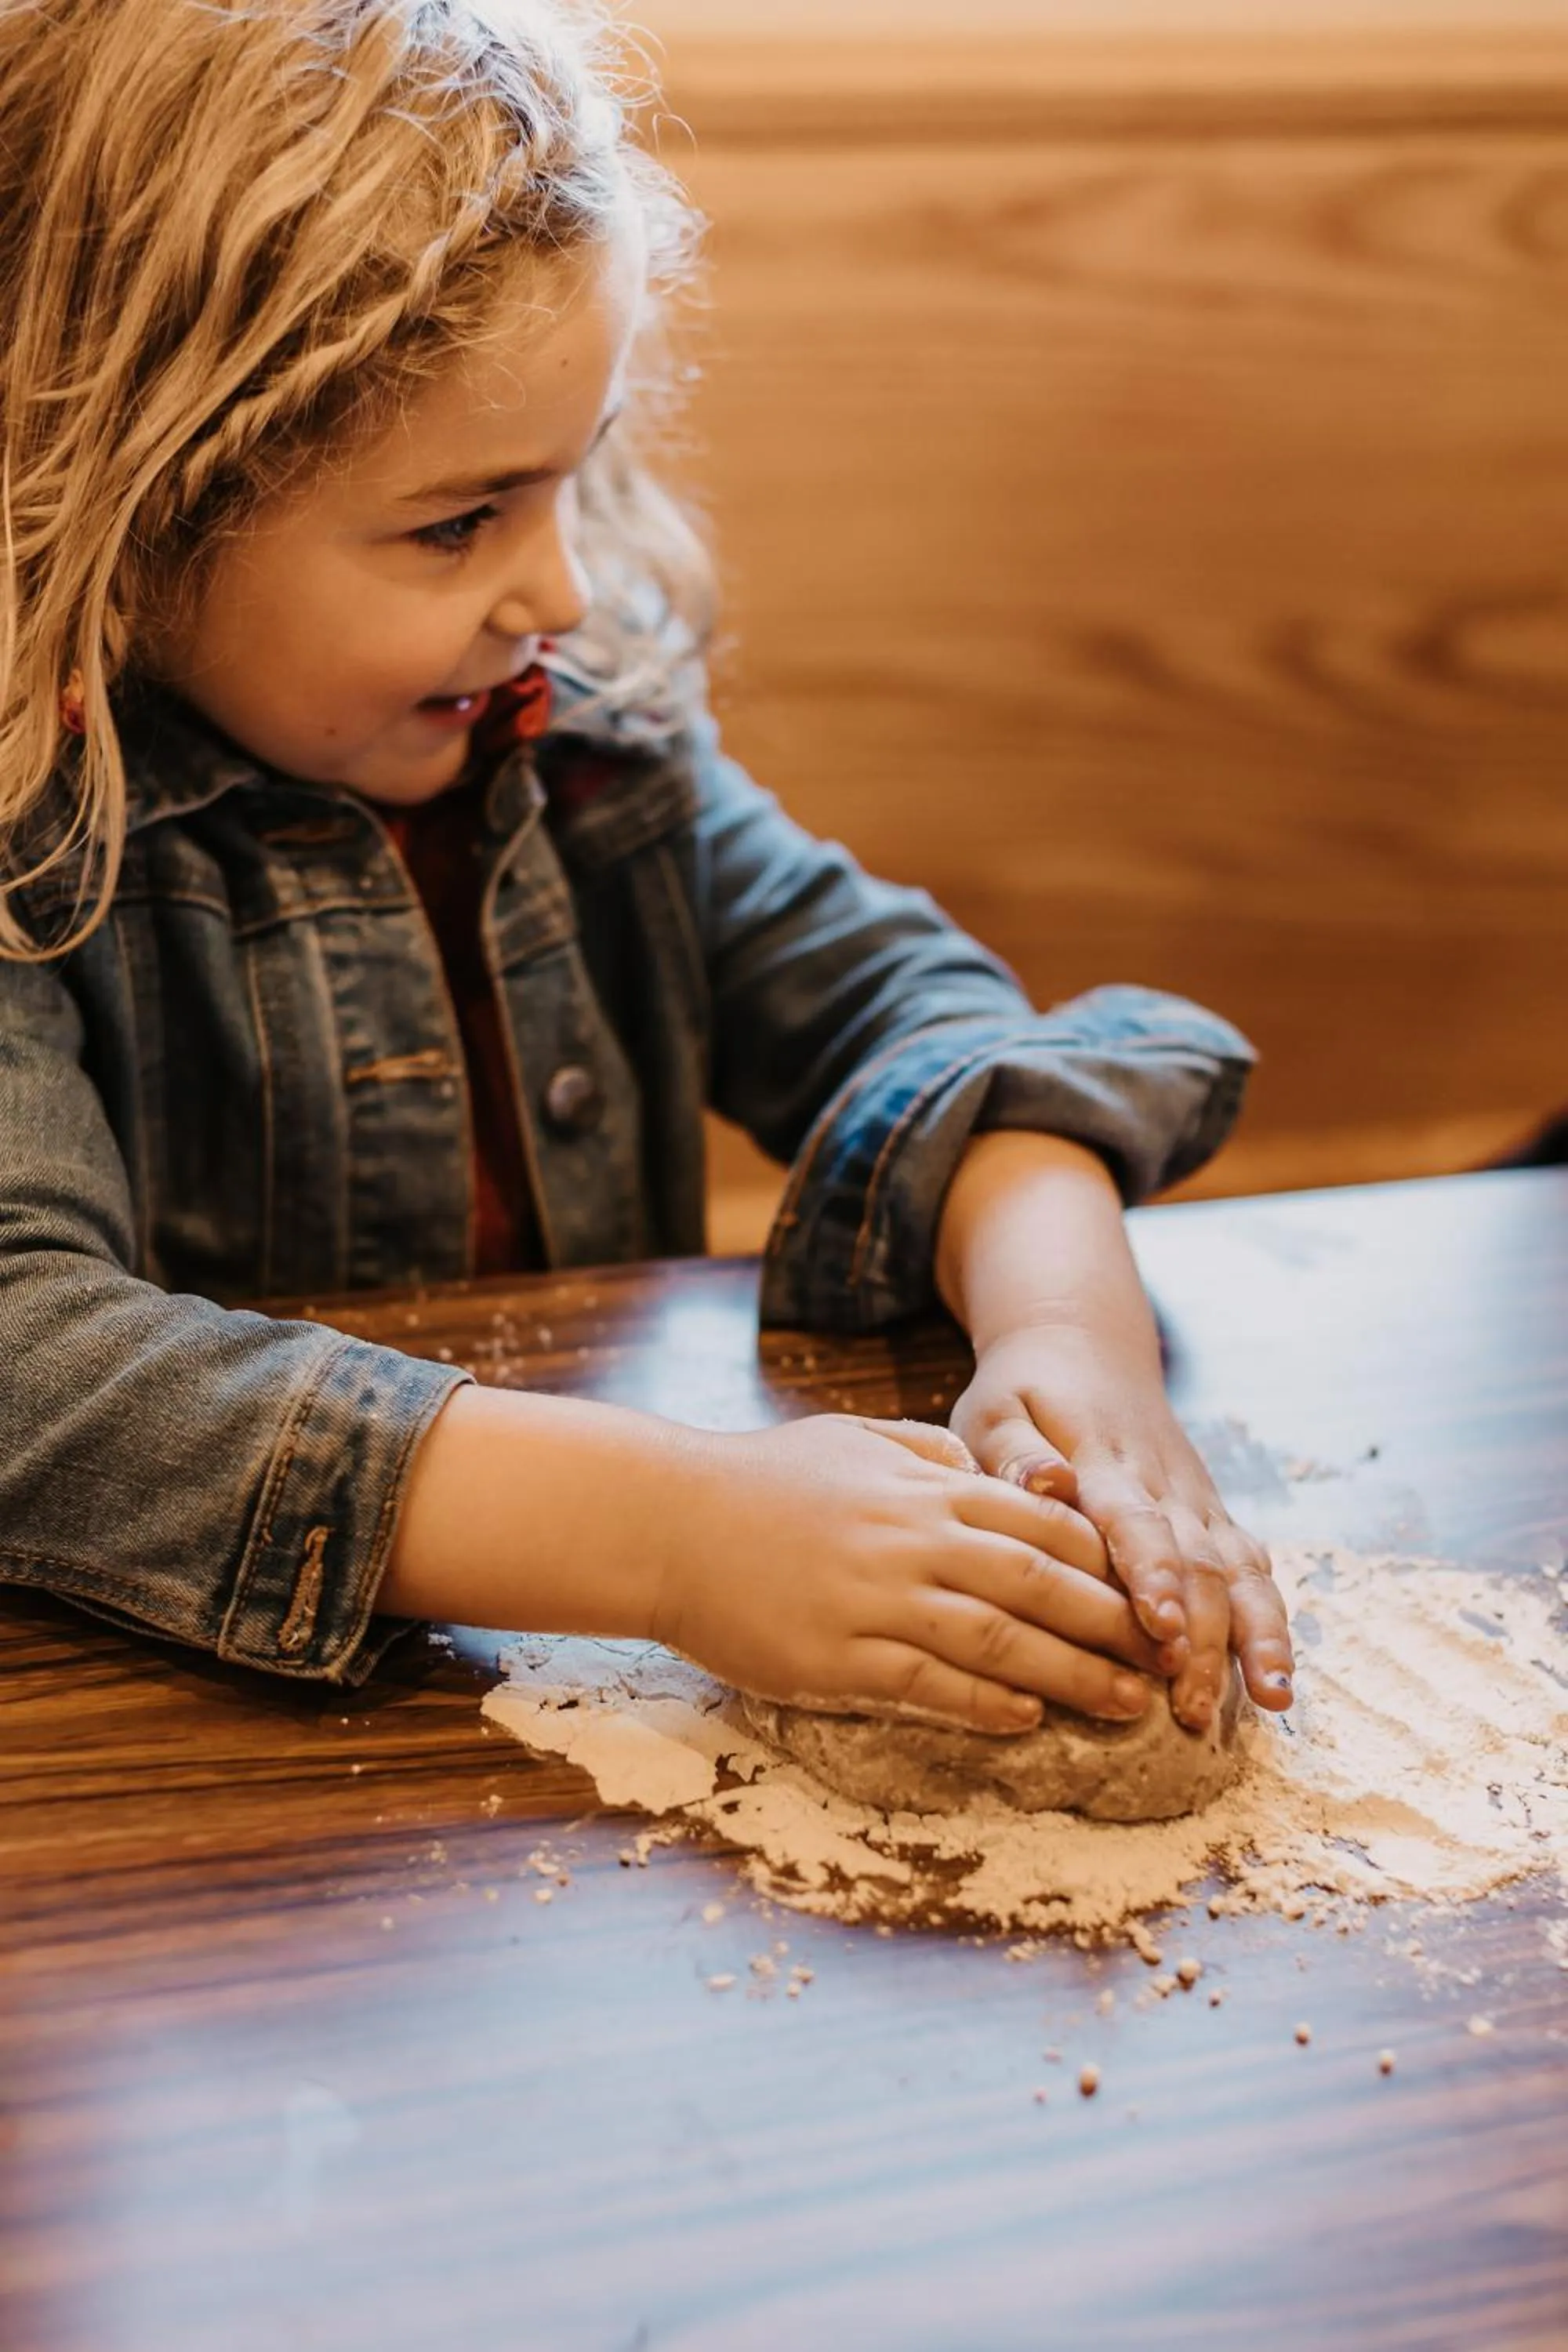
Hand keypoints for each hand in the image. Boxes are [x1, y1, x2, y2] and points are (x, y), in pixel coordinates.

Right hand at [649, 1414, 1165, 1734]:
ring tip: (1129, 1701)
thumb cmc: (762, 1479)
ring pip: (997, 1639)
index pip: (1043, 1521)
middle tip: (1172, 1657)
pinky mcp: (836, 1656)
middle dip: (1115, 1623)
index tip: (1158, 1590)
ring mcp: (875, 1598)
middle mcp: (912, 1538)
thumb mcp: (856, 1439)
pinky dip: (983, 1702)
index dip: (1109, 1560)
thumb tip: (989, 1464)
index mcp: (924, 1485)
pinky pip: (926, 1683)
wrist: (664, 1519)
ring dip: (1073, 1674)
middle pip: (1040, 1582)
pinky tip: (1027, 1718)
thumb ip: (928, 1452)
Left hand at [947, 1327, 1293, 1728]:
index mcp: (1105, 1462)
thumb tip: (1049, 1483)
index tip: (1158, 1625)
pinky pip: (1252, 1571)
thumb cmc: (1026, 1391)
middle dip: (1203, 1637)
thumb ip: (1016, 1454)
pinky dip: (1269, 1624)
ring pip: (1239, 1572)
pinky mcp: (1213, 1517)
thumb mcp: (1000, 1410)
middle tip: (1191, 1706)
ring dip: (1255, 1637)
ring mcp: (1198, 1502)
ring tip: (1269, 1700)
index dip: (1153, 1573)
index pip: (1136, 1521)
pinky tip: (1276, 1682)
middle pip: (1198, 1564)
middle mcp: (1165, 1486)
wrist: (1084, 1346)